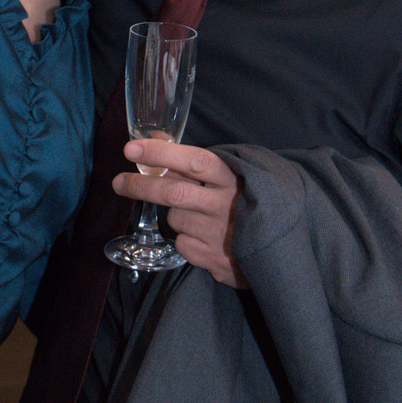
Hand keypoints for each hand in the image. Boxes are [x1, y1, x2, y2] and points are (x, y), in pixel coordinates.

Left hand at [112, 139, 247, 287]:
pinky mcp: (214, 259)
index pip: (193, 160)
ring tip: (199, 215)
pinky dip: (185, 239)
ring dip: (177, 215)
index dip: (161, 154)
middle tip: (118, 182)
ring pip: (175, 219)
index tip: (132, 149)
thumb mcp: (233, 176)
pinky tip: (205, 236)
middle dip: (140, 186)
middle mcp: (224, 205)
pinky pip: (182, 244)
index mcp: (232, 178)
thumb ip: (199, 165)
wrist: (282, 244)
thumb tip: (157, 143)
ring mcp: (218, 234)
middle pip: (173, 192)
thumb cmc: (250, 202)